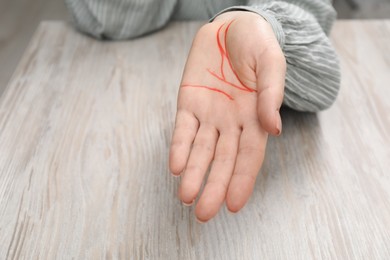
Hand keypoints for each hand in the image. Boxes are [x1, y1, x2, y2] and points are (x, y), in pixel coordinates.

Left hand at [169, 11, 285, 221]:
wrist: (230, 25)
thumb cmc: (256, 43)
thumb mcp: (271, 63)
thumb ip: (272, 95)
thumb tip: (274, 129)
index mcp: (255, 118)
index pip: (249, 156)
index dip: (242, 180)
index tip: (233, 205)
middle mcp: (231, 122)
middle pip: (222, 160)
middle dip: (213, 186)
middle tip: (204, 214)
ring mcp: (208, 114)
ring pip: (200, 150)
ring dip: (193, 173)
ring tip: (186, 197)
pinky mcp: (188, 102)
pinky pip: (183, 129)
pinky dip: (179, 147)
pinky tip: (176, 166)